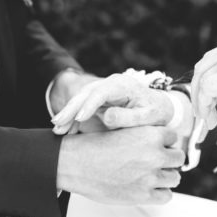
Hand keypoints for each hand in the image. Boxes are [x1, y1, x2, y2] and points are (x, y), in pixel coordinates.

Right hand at [51, 72, 172, 134]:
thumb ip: (129, 117)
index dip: (89, 104)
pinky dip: (72, 120)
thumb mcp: (148, 117)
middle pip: (86, 94)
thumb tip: (106, 117)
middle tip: (58, 124)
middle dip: (71, 109)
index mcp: (122, 85)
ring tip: (57, 130)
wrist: (159, 108)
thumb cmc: (156, 112)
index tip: (80, 118)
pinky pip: (82, 109)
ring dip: (68, 114)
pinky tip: (64, 132)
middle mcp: (109, 84)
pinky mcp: (98, 101)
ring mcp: (102, 91)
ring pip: (80, 100)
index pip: (101, 91)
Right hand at [57, 126, 184, 203]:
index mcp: (150, 134)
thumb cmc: (95, 145)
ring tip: (151, 175)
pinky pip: (166, 195)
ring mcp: (150, 176)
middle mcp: (155, 155)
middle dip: (168, 158)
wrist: (77, 163)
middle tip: (156, 161)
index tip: (157, 146)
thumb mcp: (123, 129)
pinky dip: (160, 192)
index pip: (172, 137)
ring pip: (174, 177)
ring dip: (165, 176)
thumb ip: (143, 134)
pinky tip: (149, 187)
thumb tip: (158, 139)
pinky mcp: (144, 195)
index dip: (164, 142)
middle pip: (178, 157)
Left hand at [191, 35, 216, 127]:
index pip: (213, 58)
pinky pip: (205, 90)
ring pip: (201, 80)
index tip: (207, 96)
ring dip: (201, 102)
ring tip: (207, 119)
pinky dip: (204, 105)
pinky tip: (210, 118)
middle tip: (201, 110)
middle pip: (203, 67)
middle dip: (198, 89)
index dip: (205, 78)